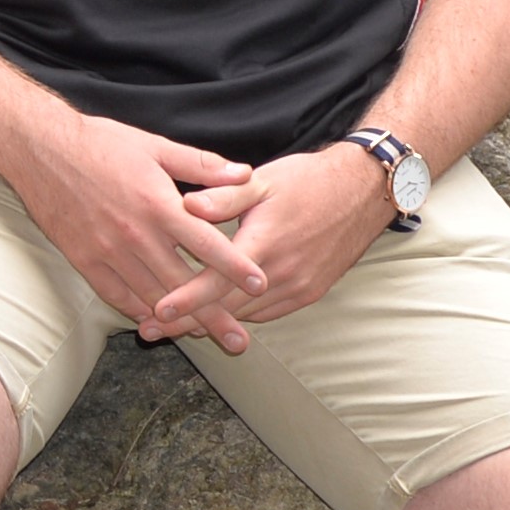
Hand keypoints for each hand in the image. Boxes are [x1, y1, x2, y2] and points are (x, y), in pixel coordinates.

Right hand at [2, 101, 274, 349]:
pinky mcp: (83, 260)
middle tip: (239, 341)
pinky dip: (138, 312)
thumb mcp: (155, 145)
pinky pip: (116, 295)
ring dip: (179, 321)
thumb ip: (201, 164)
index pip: (206, 244)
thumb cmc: (100, 143)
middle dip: (213, 314)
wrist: (40, 150)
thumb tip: (245, 173)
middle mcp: (135, 234)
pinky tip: (156, 323)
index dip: (235, 267)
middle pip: (182, 283)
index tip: (260, 286)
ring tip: (204, 339)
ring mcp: (107, 251)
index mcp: (158, 204)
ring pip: (150, 296)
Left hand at [176, 142, 394, 328]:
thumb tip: (186, 204)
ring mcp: (299, 287)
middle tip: (147, 329)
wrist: (363, 193)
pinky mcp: (310, 293)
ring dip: (212, 322)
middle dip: (186, 321)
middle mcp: (283, 273)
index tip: (157, 312)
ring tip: (173, 327)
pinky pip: (266, 312)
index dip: (186, 299)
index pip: (218, 280)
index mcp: (265, 243)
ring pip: (246, 314)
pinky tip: (216, 315)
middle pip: (226, 307)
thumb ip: (223, 195)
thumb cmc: (307, 181)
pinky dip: (240, 315)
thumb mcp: (262, 181)